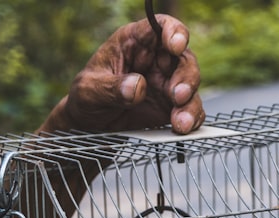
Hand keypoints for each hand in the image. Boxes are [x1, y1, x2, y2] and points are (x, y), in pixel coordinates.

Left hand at [39, 15, 204, 135]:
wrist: (88, 125)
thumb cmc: (87, 97)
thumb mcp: (88, 90)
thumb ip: (111, 88)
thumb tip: (137, 87)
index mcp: (135, 42)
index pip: (159, 27)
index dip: (173, 31)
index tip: (175, 46)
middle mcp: (155, 59)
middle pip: (183, 58)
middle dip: (186, 77)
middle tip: (177, 96)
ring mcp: (165, 83)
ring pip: (191, 85)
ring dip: (191, 104)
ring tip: (180, 122)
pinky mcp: (171, 106)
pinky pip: (190, 109)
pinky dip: (192, 119)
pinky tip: (183, 128)